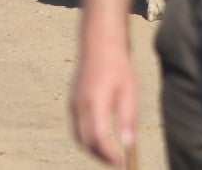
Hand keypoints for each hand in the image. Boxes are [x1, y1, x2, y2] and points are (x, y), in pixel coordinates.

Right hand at [70, 35, 136, 166]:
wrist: (100, 43)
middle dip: (101, 156)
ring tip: (110, 155)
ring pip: (79, 137)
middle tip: (118, 162)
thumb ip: (128, 119)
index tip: (123, 163)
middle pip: (86, 142)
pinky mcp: (73, 101)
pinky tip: (101, 139)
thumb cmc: (117, 66)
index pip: (99, 139)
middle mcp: (79, 105)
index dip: (110, 155)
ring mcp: (73, 103)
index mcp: (94, 102)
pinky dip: (87, 138)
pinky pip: (77, 127)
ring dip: (93, 150)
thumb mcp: (129, 92)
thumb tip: (128, 144)